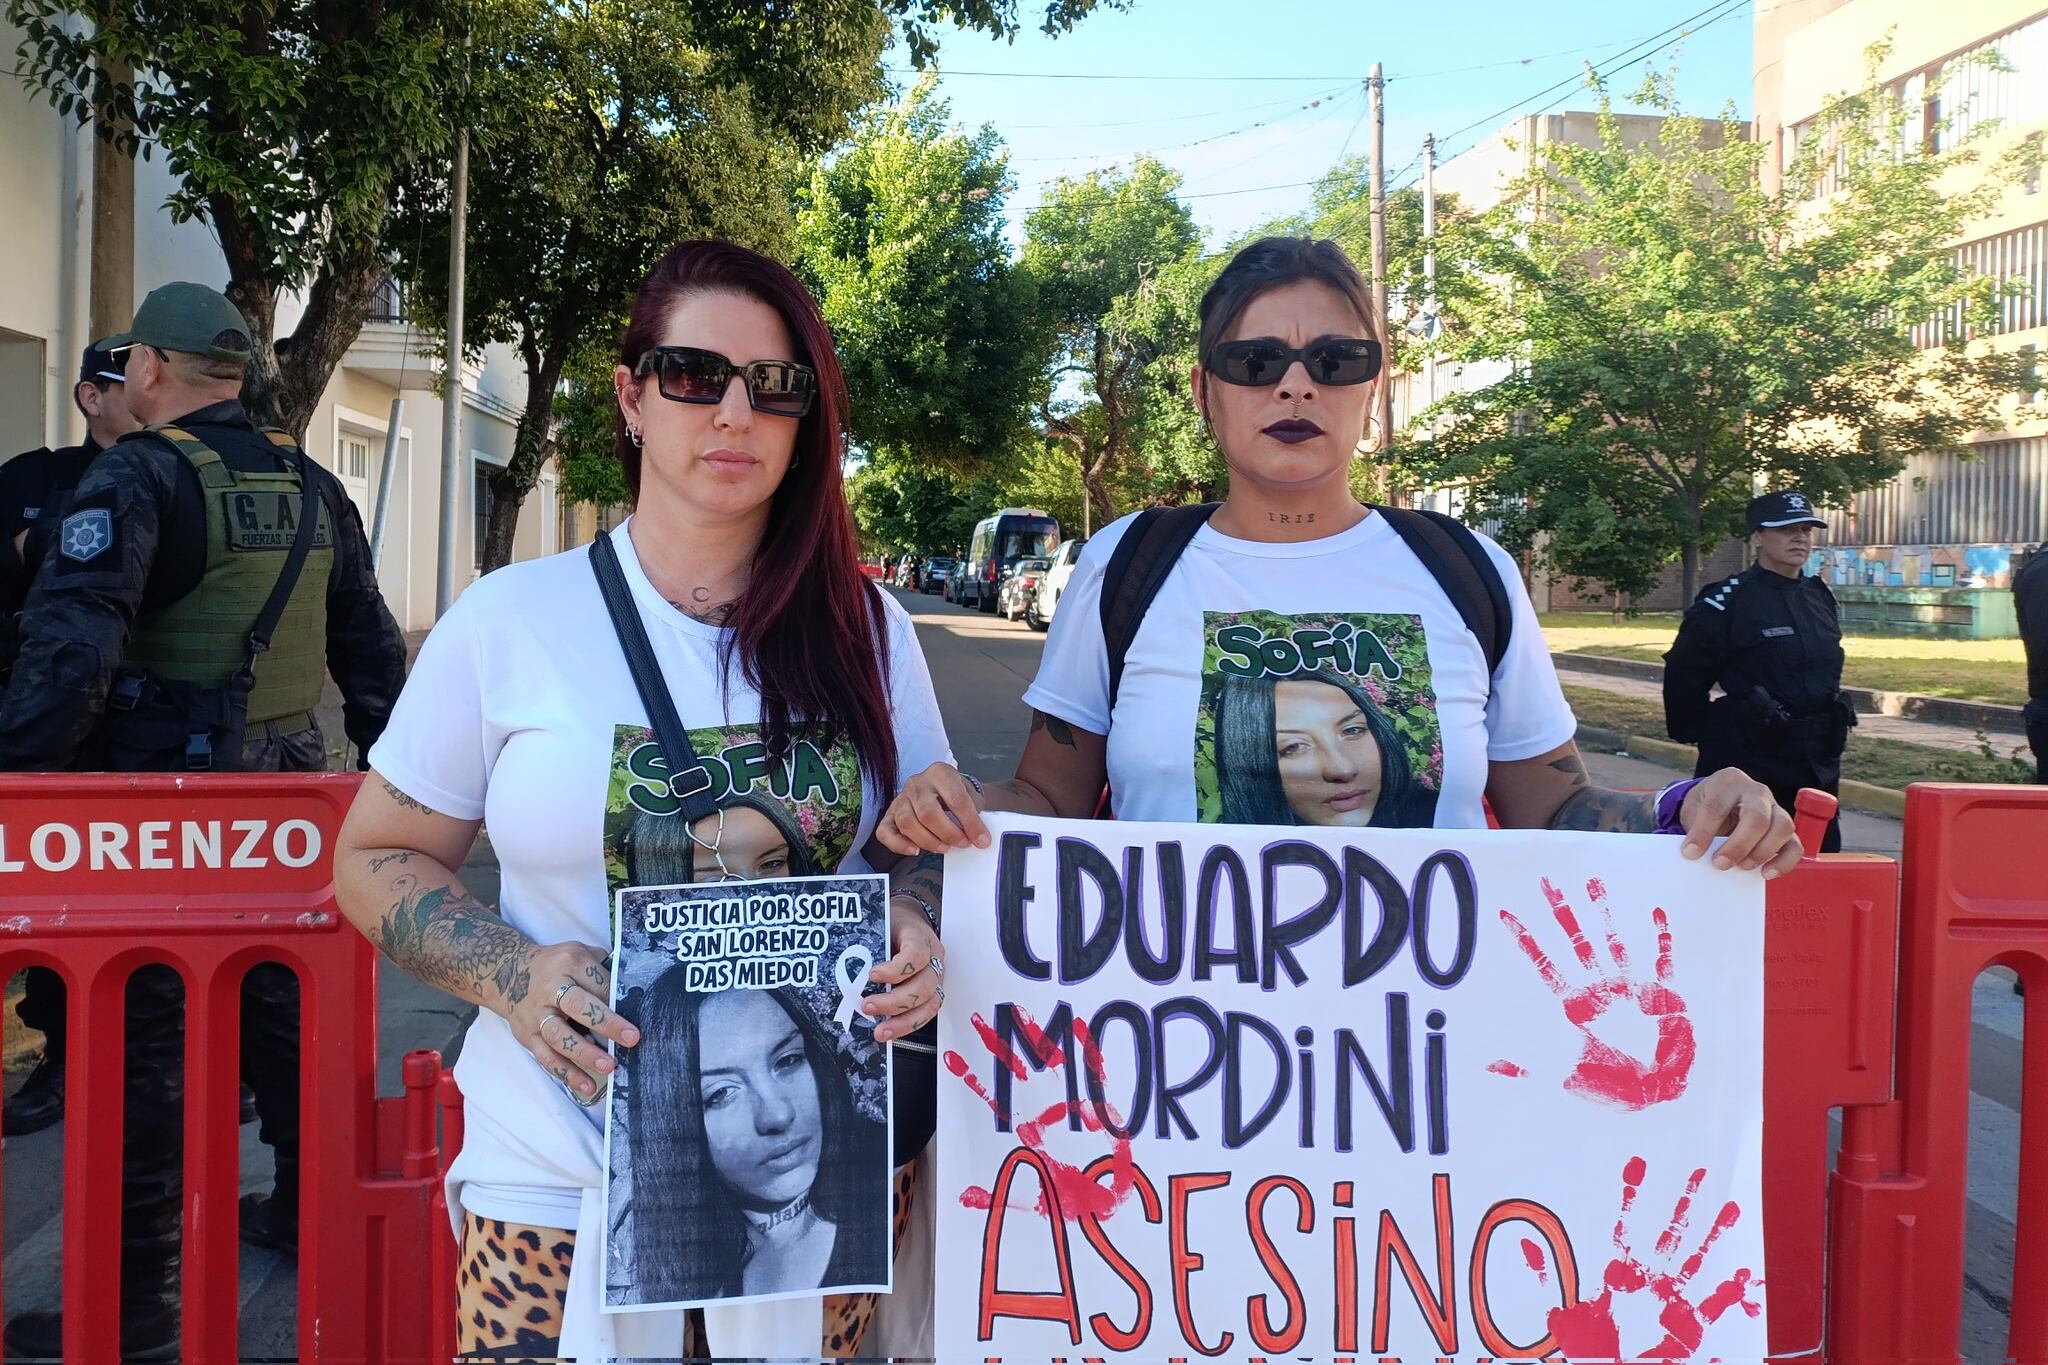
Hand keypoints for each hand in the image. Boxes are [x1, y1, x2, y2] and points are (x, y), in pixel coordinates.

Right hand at [502, 940, 639, 1100]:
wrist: (509, 973)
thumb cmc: (557, 966)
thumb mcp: (579, 953)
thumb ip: (603, 969)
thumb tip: (633, 992)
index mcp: (570, 962)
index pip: (598, 982)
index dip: (617, 1000)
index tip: (638, 1016)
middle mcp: (551, 988)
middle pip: (577, 1006)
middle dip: (606, 1023)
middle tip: (631, 1039)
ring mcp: (537, 1013)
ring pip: (558, 1035)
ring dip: (584, 1054)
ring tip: (608, 1067)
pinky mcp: (527, 1035)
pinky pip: (546, 1057)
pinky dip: (565, 1073)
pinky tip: (584, 1086)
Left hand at [864, 898, 946, 1042]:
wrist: (908, 923)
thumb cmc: (893, 924)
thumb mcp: (881, 924)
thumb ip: (870, 943)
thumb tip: (842, 966)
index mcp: (921, 937)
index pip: (917, 954)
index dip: (895, 969)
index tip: (872, 975)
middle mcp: (934, 960)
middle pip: (924, 985)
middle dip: (894, 1001)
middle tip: (867, 1006)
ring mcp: (936, 978)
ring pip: (929, 1005)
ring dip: (903, 1022)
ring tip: (880, 1032)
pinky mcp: (932, 993)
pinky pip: (926, 1014)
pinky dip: (906, 1026)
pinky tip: (889, 1031)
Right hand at [874, 760, 988, 854]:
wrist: (942, 788)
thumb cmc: (956, 795)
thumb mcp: (970, 796)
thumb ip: (975, 816)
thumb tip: (980, 839)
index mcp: (940, 772)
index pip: (956, 799)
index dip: (971, 823)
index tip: (981, 840)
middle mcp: (917, 782)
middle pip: (928, 812)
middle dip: (948, 833)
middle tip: (962, 843)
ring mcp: (901, 797)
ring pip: (907, 822)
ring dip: (928, 841)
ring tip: (944, 848)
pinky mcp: (889, 813)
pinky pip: (885, 831)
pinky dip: (898, 845)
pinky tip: (915, 851)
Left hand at [1677, 769, 1802, 878]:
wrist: (1722, 799)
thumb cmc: (1708, 805)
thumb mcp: (1694, 809)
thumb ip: (1695, 829)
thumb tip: (1694, 855)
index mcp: (1728, 782)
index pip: (1717, 806)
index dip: (1703, 832)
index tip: (1690, 853)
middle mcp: (1756, 792)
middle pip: (1757, 816)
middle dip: (1738, 845)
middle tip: (1720, 864)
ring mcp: (1775, 808)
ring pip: (1782, 827)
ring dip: (1762, 852)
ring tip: (1742, 867)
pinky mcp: (1786, 828)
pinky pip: (1795, 845)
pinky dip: (1784, 862)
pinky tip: (1766, 873)